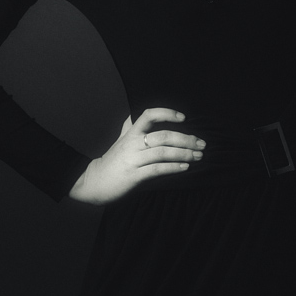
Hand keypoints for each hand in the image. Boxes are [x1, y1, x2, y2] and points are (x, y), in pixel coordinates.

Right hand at [68, 108, 205, 204]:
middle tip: (202, 144)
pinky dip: (173, 167)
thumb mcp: (119, 140)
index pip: (149, 115)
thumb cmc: (111, 161)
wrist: (93, 182)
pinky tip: (185, 168)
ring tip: (198, 157)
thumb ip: (129, 127)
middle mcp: (133, 144)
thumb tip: (133, 116)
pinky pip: (157, 170)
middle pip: (163, 135)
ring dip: (184, 154)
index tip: (184, 118)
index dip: (167, 113)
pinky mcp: (134, 176)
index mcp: (131, 133)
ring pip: (163, 152)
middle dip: (186, 139)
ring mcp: (133, 160)